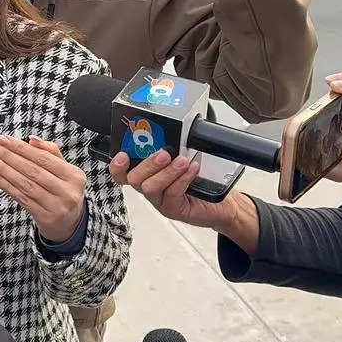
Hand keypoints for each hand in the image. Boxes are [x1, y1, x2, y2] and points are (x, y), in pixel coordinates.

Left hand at [0, 135, 84, 242]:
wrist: (70, 222)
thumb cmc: (63, 190)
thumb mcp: (65, 171)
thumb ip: (50, 152)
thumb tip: (32, 140)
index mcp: (74, 175)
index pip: (43, 157)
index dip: (20, 147)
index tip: (2, 139)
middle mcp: (67, 191)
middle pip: (32, 170)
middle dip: (7, 155)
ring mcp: (56, 206)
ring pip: (24, 184)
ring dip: (2, 169)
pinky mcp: (45, 217)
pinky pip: (21, 198)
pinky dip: (5, 185)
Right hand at [114, 150, 233, 228]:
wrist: (224, 204)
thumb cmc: (202, 180)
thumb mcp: (183, 158)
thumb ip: (171, 148)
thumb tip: (169, 132)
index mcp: (147, 174)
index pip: (122, 172)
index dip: (117, 165)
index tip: (123, 155)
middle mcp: (150, 188)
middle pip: (133, 178)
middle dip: (148, 163)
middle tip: (164, 154)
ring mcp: (160, 200)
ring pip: (150, 187)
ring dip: (167, 172)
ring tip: (183, 161)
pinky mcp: (173, 210)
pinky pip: (171, 194)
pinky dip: (182, 179)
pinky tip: (192, 170)